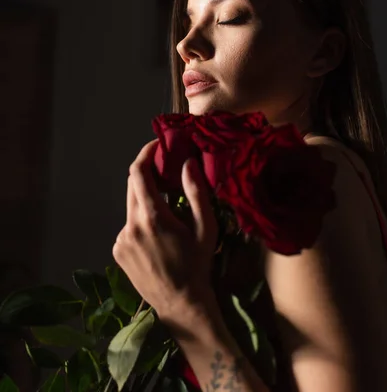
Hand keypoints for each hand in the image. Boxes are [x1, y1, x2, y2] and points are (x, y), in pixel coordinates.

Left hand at [112, 140, 218, 320]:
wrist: (180, 305)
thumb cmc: (197, 265)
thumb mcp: (206, 228)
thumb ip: (197, 192)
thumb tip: (188, 162)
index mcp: (152, 217)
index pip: (138, 172)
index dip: (145, 153)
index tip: (157, 144)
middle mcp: (131, 225)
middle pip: (133, 185)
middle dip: (148, 173)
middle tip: (166, 171)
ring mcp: (121, 239)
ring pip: (131, 206)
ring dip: (146, 200)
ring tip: (167, 211)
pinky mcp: (117, 250)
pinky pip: (128, 224)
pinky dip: (141, 220)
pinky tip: (157, 235)